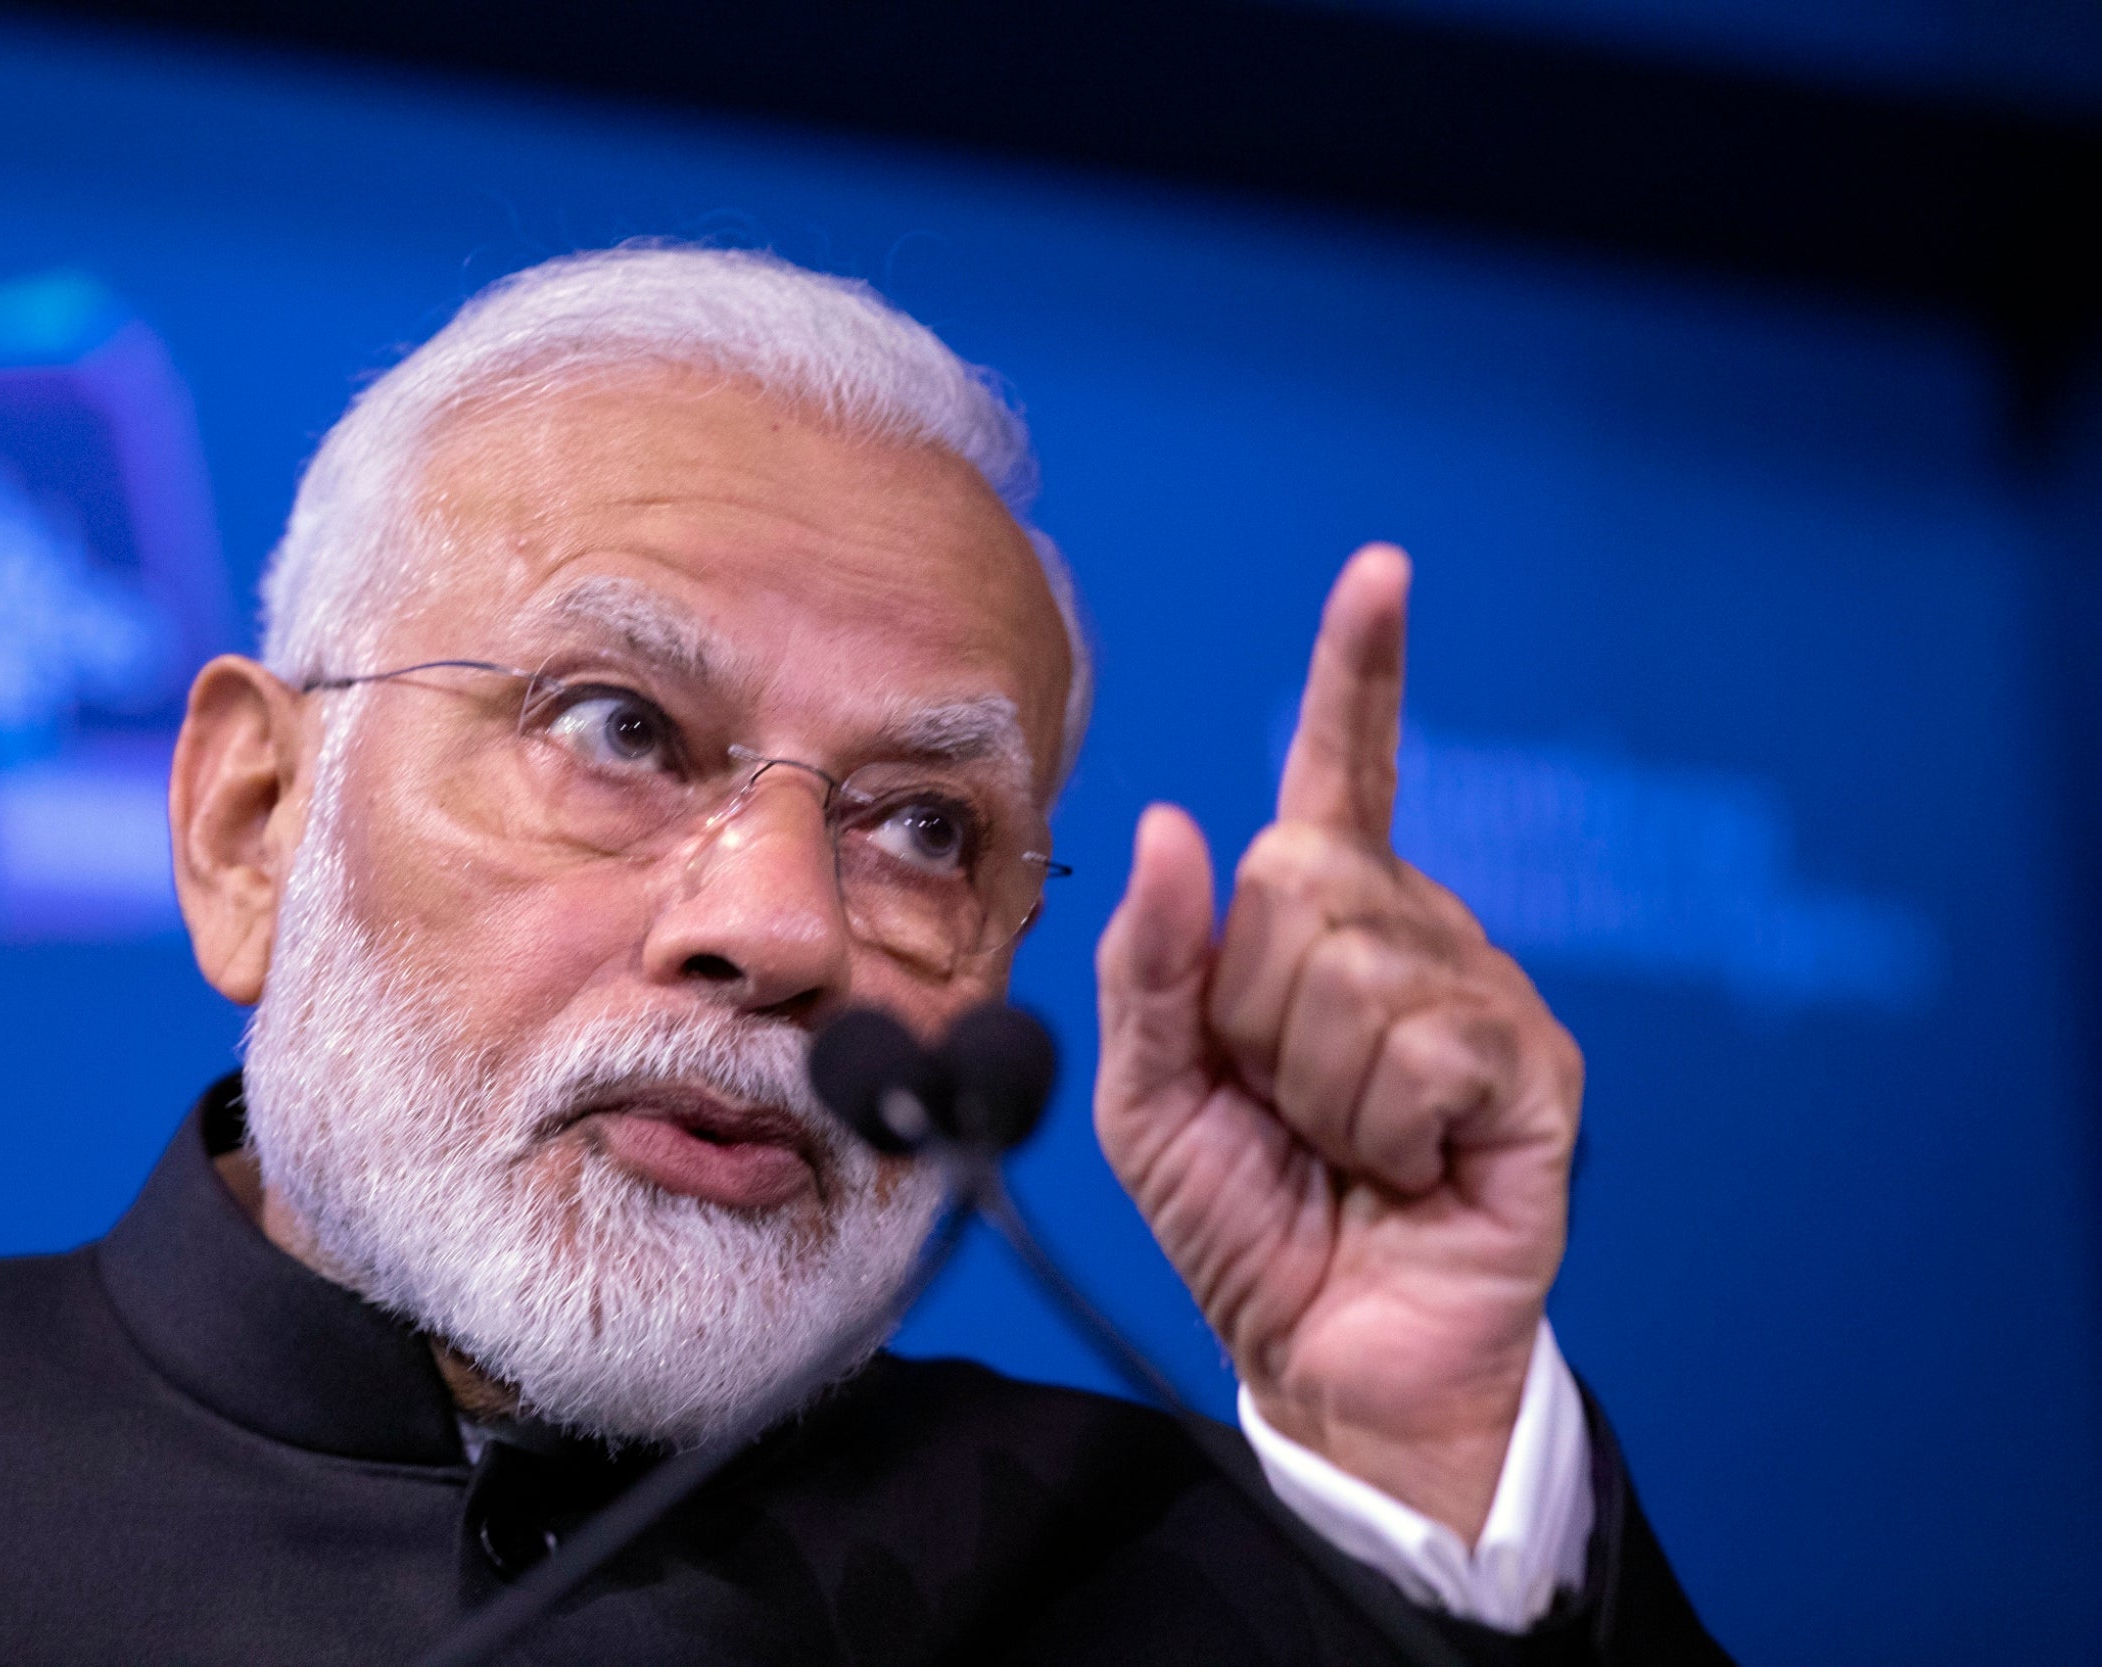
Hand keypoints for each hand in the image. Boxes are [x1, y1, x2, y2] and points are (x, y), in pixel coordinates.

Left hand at [1094, 544, 1581, 1542]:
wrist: (1326, 1352)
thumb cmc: (1245, 1213)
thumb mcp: (1151, 1090)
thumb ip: (1147, 964)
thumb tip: (1176, 822)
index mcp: (1321, 923)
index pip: (1340, 776)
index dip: (1357, 675)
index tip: (1380, 572)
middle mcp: (1413, 934)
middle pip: (1298, 877)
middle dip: (1251, 1009)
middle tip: (1283, 1100)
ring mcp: (1481, 996)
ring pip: (1352, 965)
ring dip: (1311, 1083)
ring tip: (1343, 1145)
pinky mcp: (1533, 1072)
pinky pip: (1421, 1045)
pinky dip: (1378, 1125)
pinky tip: (1405, 1169)